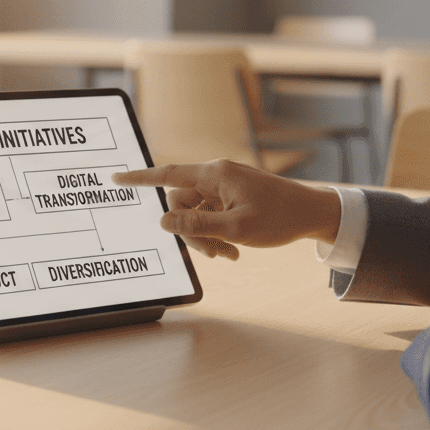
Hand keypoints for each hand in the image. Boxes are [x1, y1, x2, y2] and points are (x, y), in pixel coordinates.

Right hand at [112, 159, 340, 260]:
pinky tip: (234, 251)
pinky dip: (217, 234)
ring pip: (196, 213)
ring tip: (228, 255)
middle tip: (212, 255)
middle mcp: (216, 175)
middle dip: (191, 231)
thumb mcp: (236, 228)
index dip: (140, 179)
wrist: (313, 214)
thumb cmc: (278, 218)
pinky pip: (211, 215)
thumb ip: (197, 225)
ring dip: (206, 237)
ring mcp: (225, 186)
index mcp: (215, 174)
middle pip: (181, 203)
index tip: (116, 179)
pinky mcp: (232, 196)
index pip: (168, 175)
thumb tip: (163, 221)